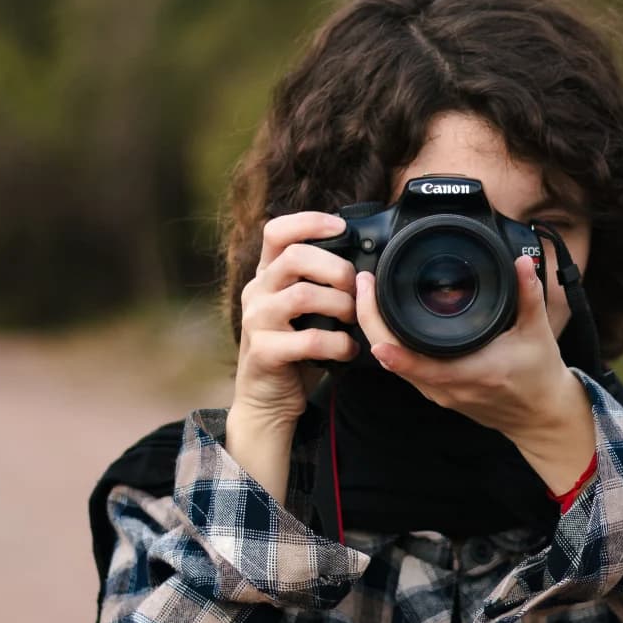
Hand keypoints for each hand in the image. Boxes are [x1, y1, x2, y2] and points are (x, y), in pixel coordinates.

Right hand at [231, 210, 358, 431]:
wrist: (267, 400)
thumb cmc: (294, 350)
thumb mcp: (303, 310)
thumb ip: (319, 284)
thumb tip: (365, 266)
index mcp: (267, 275)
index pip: (276, 231)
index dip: (309, 222)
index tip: (340, 227)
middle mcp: (257, 292)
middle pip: (294, 257)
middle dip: (335, 268)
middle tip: (354, 287)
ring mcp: (257, 321)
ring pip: (302, 295)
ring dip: (339, 304)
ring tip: (353, 318)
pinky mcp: (264, 352)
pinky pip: (308, 340)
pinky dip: (337, 344)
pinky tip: (348, 350)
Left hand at [353, 253, 595, 486]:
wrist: (539, 417)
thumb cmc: (539, 378)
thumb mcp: (538, 334)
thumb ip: (529, 295)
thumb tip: (523, 262)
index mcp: (473, 373)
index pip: (422, 364)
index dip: (393, 344)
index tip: (374, 312)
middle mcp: (449, 388)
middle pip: (394, 359)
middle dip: (371, 321)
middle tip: (364, 283)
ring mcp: (439, 393)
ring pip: (394, 364)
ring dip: (376, 331)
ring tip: (368, 294)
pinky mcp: (436, 392)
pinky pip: (403, 368)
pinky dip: (388, 344)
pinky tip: (383, 321)